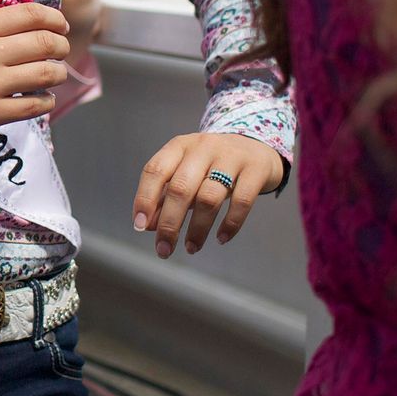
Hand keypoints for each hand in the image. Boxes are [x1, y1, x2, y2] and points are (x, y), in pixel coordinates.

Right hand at [0, 2, 70, 168]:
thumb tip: (38, 28)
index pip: (29, 14)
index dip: (54, 18)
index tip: (60, 26)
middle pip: (45, 42)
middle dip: (62, 47)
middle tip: (61, 52)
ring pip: (47, 73)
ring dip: (58, 74)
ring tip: (53, 75)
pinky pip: (37, 104)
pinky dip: (47, 100)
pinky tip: (40, 98)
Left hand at [132, 131, 284, 257]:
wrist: (256, 146)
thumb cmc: (212, 164)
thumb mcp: (186, 172)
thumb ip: (165, 196)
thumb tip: (147, 225)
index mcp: (179, 146)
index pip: (155, 171)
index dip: (145, 199)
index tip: (140, 226)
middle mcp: (203, 148)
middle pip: (180, 188)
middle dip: (169, 223)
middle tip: (164, 250)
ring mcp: (231, 157)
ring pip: (208, 197)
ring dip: (197, 228)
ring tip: (191, 248)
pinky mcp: (256, 169)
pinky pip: (242, 201)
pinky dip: (230, 224)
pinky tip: (221, 239)